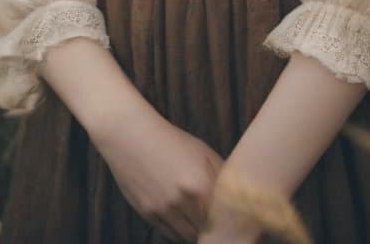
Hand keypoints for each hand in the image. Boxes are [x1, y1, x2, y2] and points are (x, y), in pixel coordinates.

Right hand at [91, 106, 223, 241]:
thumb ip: (221, 174)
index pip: (221, 219)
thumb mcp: (202, 151)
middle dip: (210, 228)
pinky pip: (169, 234)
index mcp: (201, 185)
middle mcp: (182, 201)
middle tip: (212, 222)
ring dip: (194, 232)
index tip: (228, 220)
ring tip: (196, 221)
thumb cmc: (171, 140)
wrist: (133, 135)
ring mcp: (163, 210)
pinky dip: (177, 231)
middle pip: (204, 231)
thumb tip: (236, 193)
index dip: (225, 221)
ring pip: (186, 236)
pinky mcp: (148, 214)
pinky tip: (180, 218)